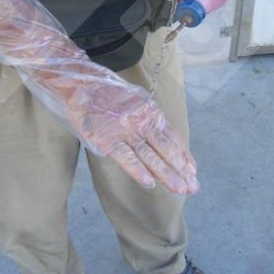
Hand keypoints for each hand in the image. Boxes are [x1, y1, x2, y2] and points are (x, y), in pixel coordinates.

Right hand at [67, 81, 197, 194]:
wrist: (80, 83)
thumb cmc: (106, 93)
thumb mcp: (135, 100)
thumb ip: (147, 117)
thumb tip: (160, 133)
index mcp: (151, 113)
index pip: (172, 138)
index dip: (183, 155)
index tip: (192, 171)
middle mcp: (142, 122)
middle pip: (166, 149)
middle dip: (180, 170)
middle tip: (193, 188)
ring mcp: (125, 131)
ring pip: (150, 156)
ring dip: (166, 174)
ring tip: (180, 189)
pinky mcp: (106, 140)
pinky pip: (125, 157)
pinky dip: (138, 171)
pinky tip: (149, 183)